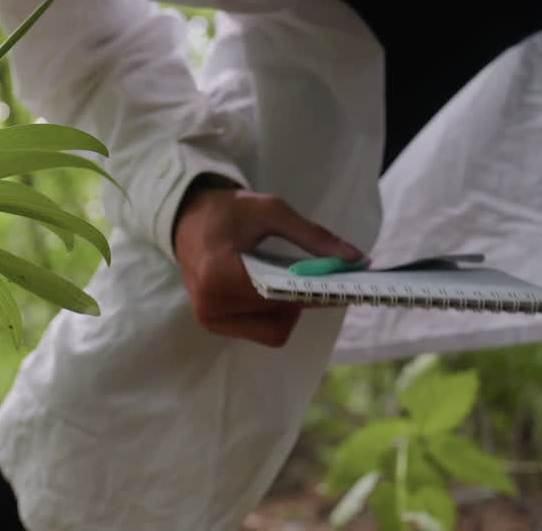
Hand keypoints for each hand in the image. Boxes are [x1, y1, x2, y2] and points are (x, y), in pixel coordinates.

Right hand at [173, 178, 362, 347]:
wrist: (185, 218)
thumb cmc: (226, 211)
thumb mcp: (271, 211)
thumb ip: (313, 237)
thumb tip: (356, 260)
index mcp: (219, 274)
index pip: (280, 295)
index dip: (316, 292)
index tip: (345, 285)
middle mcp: (211, 304)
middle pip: (281, 316)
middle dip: (305, 298)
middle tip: (320, 277)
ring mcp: (210, 317)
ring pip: (273, 330)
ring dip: (289, 308)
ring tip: (286, 279)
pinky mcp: (212, 323)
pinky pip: (259, 330)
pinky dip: (274, 313)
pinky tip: (270, 288)